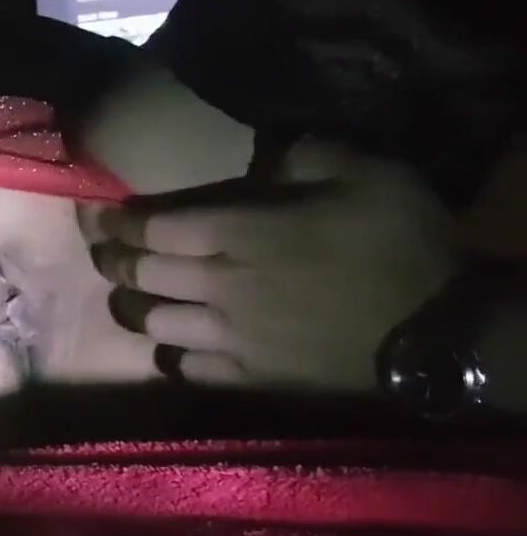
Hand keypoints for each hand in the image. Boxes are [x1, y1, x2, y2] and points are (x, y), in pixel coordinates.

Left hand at [78, 139, 460, 393]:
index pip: (156, 227)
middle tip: (104, 251)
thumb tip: (261, 158)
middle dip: (114, 261)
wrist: (435, 331)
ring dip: (132, 308)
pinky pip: (189, 371)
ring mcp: (233, 338)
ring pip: (155, 325)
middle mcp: (223, 285)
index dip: (119, 220)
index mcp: (244, 232)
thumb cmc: (399, 243)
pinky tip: (170, 348)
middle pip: (142, 275)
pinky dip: (170, 357)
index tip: (100, 213)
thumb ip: (301, 156)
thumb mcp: (362, 172)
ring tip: (126, 297)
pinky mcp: (251, 378)